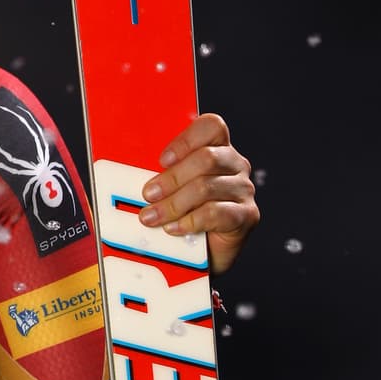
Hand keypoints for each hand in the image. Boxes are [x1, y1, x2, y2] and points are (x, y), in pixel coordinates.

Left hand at [138, 113, 258, 276]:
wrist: (202, 253)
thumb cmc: (184, 213)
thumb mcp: (171, 188)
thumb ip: (161, 174)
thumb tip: (132, 171)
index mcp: (218, 148)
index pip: (211, 126)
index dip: (186, 140)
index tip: (161, 160)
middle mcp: (235, 165)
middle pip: (206, 158)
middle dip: (171, 178)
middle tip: (148, 194)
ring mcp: (243, 189)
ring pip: (207, 187)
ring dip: (173, 203)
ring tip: (153, 216)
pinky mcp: (247, 215)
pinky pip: (216, 213)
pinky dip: (190, 221)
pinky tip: (174, 228)